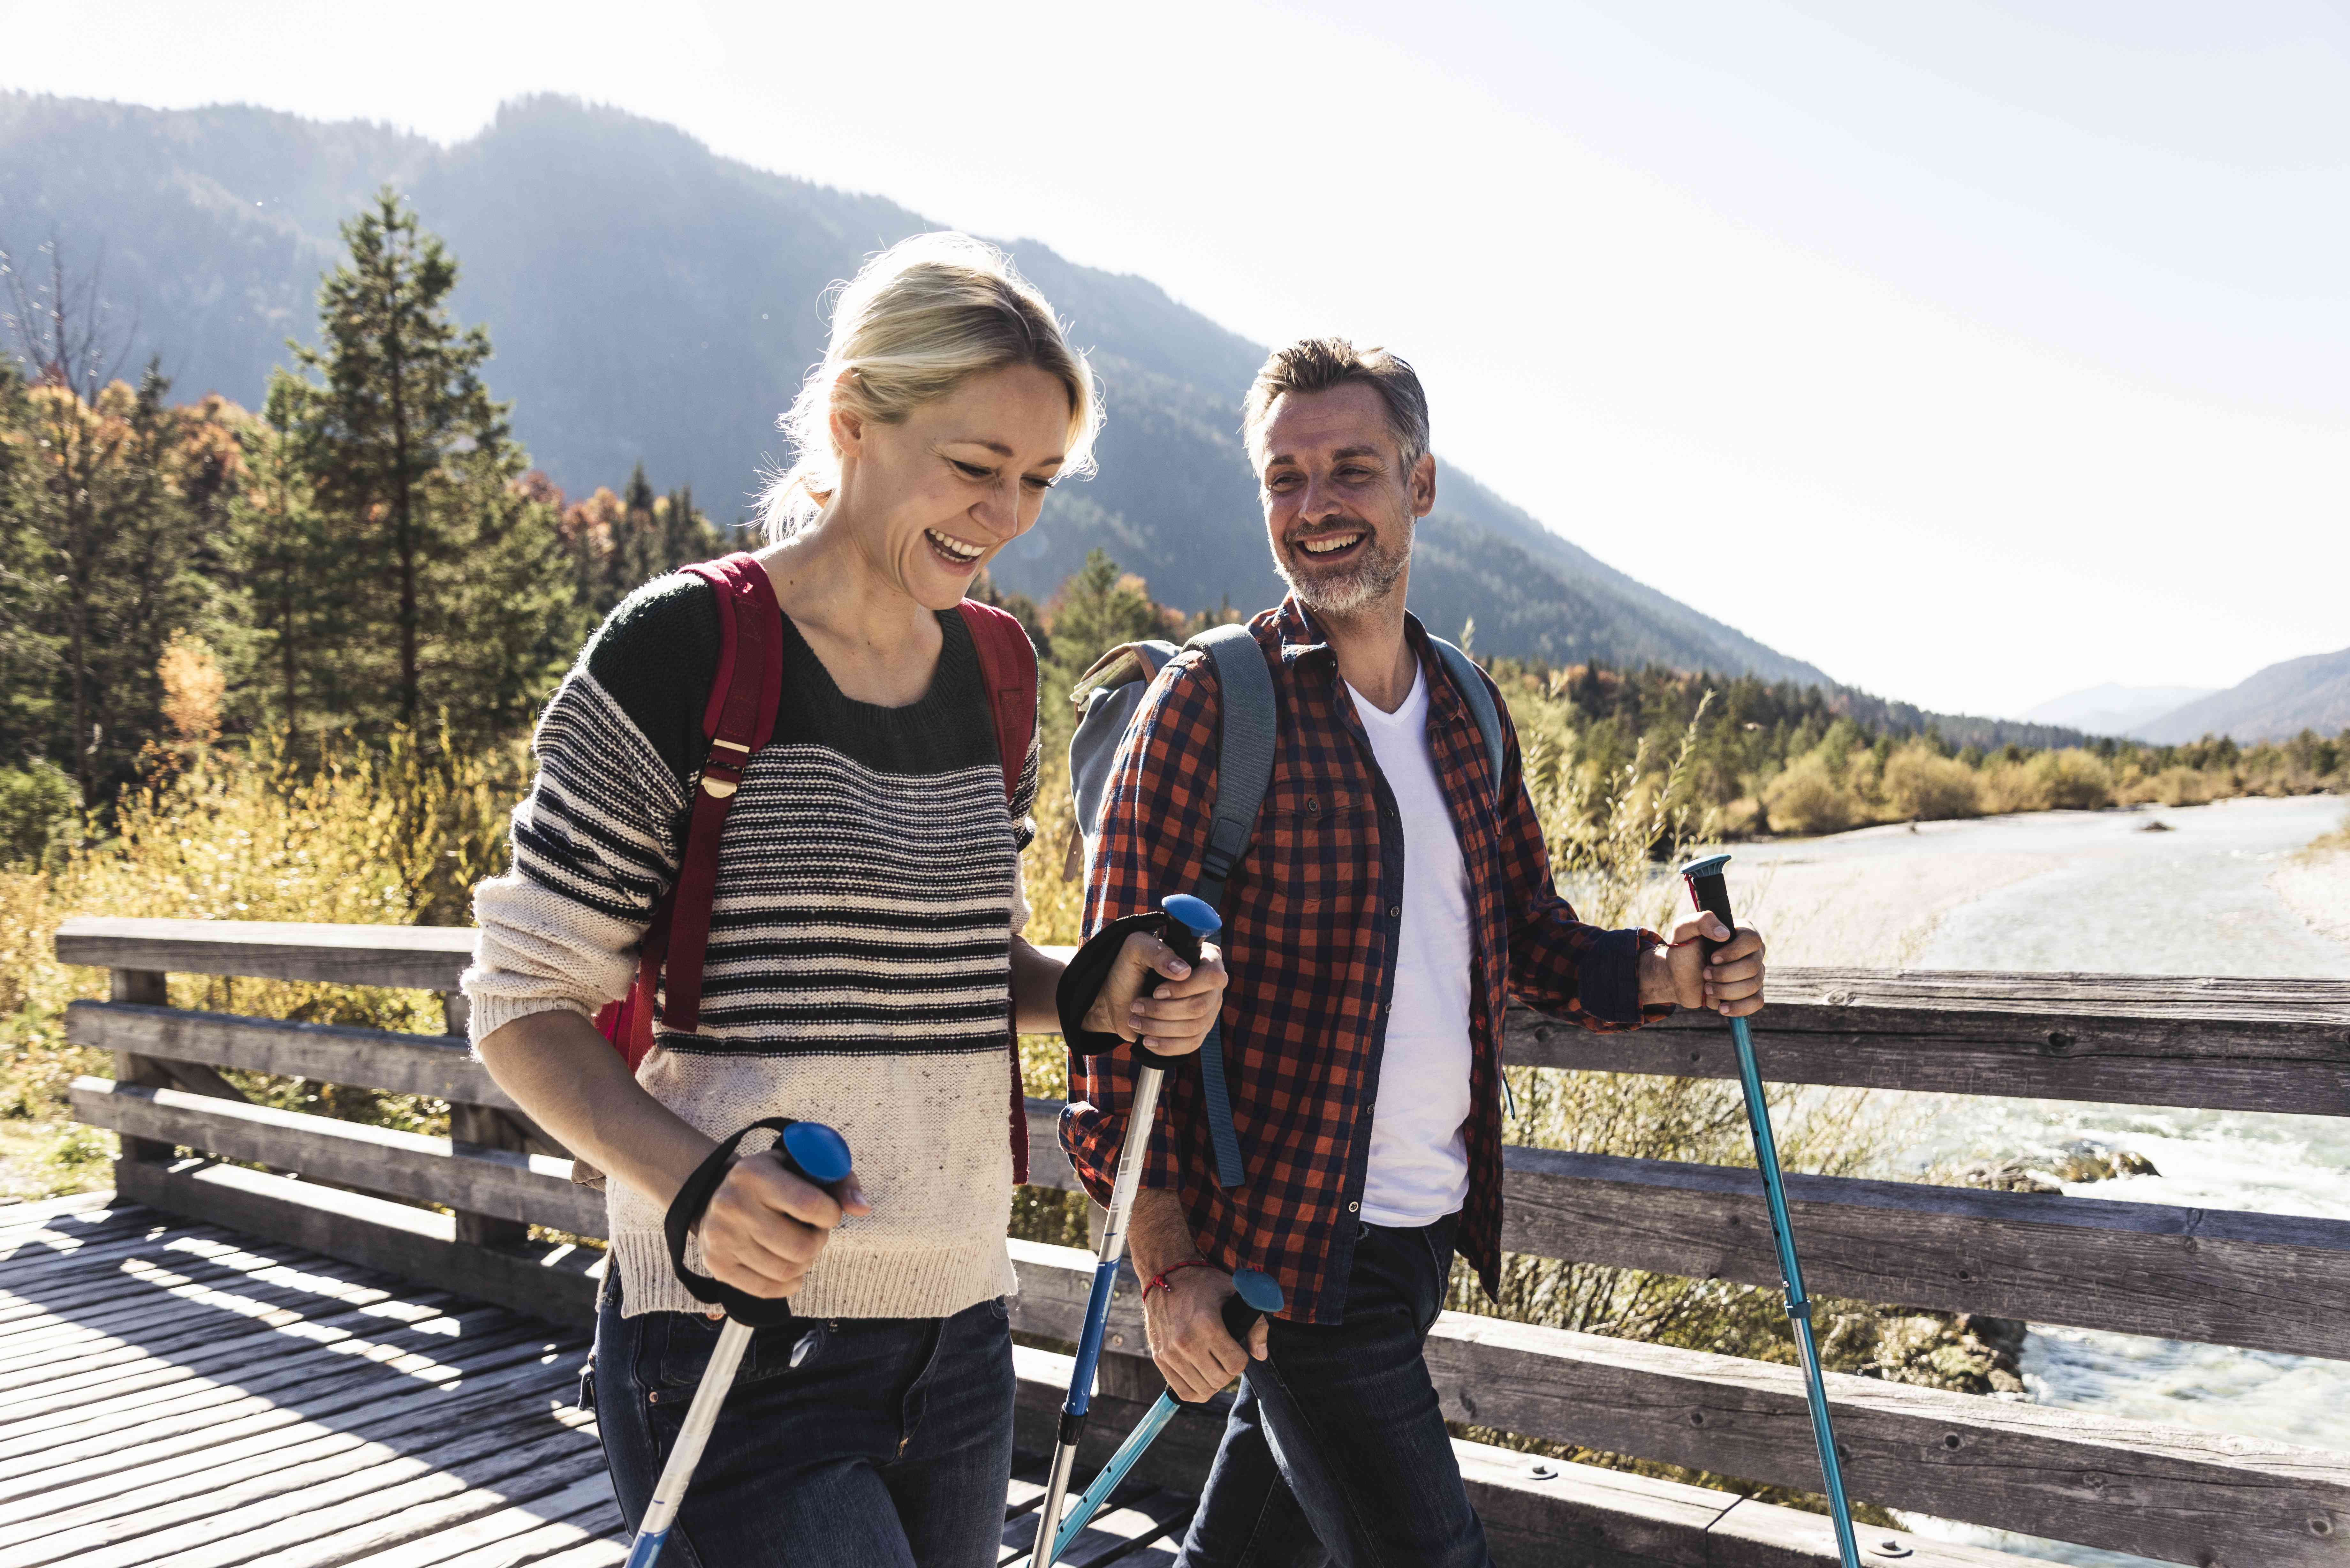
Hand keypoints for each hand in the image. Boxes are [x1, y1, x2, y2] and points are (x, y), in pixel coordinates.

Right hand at [693, 1150, 871, 1303]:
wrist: (716, 1194)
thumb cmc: (772, 1180)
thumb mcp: (801, 1167)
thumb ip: (839, 1182)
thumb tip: (862, 1209)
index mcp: (755, 1174)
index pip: (809, 1205)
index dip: (831, 1215)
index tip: (829, 1213)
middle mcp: (733, 1205)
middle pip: (800, 1247)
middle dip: (818, 1242)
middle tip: (815, 1233)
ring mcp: (722, 1237)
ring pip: (786, 1271)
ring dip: (806, 1263)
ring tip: (802, 1248)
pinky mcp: (717, 1264)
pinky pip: (765, 1290)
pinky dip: (788, 1285)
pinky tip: (791, 1269)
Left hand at [1082, 931, 1228, 1056]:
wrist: (1115, 998)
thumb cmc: (1128, 968)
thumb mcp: (1137, 950)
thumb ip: (1159, 954)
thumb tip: (1183, 972)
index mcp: (1205, 958)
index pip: (1212, 976)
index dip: (1185, 988)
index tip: (1157, 991)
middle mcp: (1211, 985)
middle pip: (1200, 1006)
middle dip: (1163, 1010)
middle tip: (1137, 1006)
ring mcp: (1207, 1010)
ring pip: (1193, 1027)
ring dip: (1159, 1026)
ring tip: (1135, 1020)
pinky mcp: (1197, 1032)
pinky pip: (1191, 1045)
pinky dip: (1166, 1045)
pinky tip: (1147, 1039)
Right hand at [1143, 1265, 1267, 1402]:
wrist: (1165, 1275)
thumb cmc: (1204, 1283)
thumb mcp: (1235, 1292)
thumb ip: (1255, 1323)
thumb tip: (1260, 1355)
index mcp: (1207, 1324)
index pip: (1236, 1364)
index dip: (1242, 1358)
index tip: (1237, 1348)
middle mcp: (1186, 1342)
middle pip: (1220, 1379)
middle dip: (1229, 1371)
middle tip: (1227, 1356)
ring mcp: (1170, 1353)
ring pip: (1204, 1390)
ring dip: (1214, 1381)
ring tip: (1215, 1365)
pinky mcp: (1159, 1358)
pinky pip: (1183, 1392)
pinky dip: (1198, 1391)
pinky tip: (1202, 1377)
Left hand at [1637, 915, 1766, 1015]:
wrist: (1678, 978)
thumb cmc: (1684, 951)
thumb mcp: (1684, 930)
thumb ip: (1701, 921)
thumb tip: (1724, 933)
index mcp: (1741, 932)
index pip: (1752, 940)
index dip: (1733, 952)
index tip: (1712, 958)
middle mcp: (1753, 952)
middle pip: (1753, 966)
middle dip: (1724, 974)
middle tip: (1705, 974)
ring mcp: (1755, 973)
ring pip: (1753, 985)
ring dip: (1725, 991)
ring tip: (1707, 988)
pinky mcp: (1751, 993)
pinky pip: (1756, 1002)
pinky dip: (1739, 1007)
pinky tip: (1721, 1008)